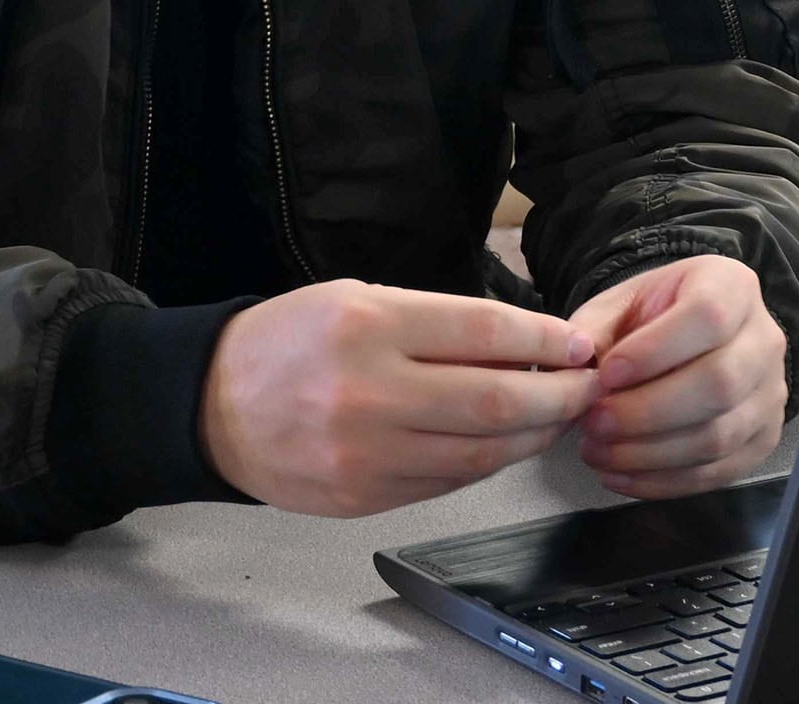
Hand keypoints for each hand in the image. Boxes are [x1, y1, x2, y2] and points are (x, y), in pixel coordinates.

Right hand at [199, 279, 598, 516]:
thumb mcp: (360, 299)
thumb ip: (440, 322)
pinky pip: (447, 483)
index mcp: (369, 325)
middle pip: (494, 403)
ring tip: (557, 417)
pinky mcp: (362, 499)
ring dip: (532, 437)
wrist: (211, 404)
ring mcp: (364, 454)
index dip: (546, 342)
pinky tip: (504, 444)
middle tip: (587, 386)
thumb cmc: (293, 340)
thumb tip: (530, 344)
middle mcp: (368, 392)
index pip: (485, 333)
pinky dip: (487, 464)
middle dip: (558, 397)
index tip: (579, 344)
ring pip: (480, 454)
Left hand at [567, 255, 787, 500]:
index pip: (708, 317)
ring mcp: (770, 395)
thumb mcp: (620, 304)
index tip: (606, 373)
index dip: (655, 351)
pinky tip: (618, 475)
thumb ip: (594, 329)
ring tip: (597, 450)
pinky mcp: (762, 440)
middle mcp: (764, 340)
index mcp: (733, 288)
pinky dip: (661, 482)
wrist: (693, 339)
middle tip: (594, 422)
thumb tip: (575, 365)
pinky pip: (716, 473)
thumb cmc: (655, 318)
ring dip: (648, 454)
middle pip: (719, 383)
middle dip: (646, 412)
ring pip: (718, 436)